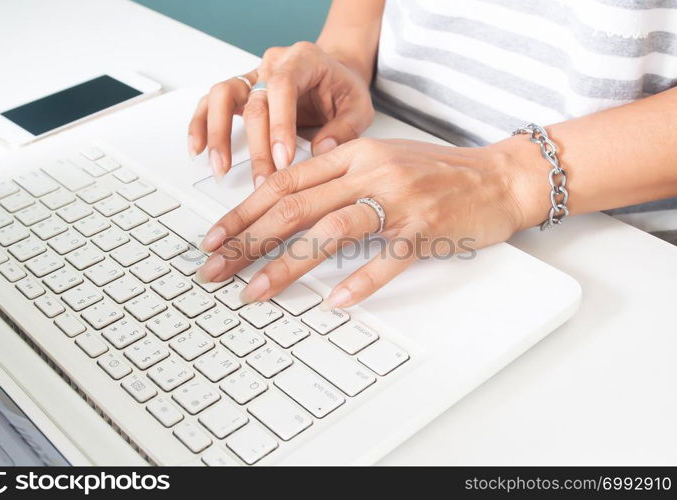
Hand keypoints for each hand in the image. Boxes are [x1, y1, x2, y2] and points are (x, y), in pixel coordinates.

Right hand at [187, 42, 374, 187]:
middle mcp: (272, 64)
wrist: (335, 74)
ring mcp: (253, 76)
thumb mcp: (359, 107)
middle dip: (256, 147)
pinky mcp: (240, 92)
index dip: (280, 124)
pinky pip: (211, 103)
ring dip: (218, 134)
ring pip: (222, 96)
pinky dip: (201, 125)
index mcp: (303, 60)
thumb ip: (345, 129)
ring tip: (220, 167)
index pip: (283, 87)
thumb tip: (321, 152)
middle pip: (253, 102)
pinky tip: (199, 149)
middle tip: (263, 181)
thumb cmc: (344, 90)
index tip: (283, 159)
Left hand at [195, 137, 533, 308]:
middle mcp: (370, 172)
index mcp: (353, 154)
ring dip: (287, 264)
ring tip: (256, 292)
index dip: (243, 211)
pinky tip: (334, 303)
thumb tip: (286, 206)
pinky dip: (360, 281)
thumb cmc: (435, 173)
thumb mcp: (379, 161)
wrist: (497, 176)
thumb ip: (335, 177)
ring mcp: (399, 199)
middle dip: (247, 241)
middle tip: (216, 270)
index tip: (214, 237)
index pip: (284, 182)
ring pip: (331, 231)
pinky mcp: (426, 228)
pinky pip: (388, 258)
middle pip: (296, 207)